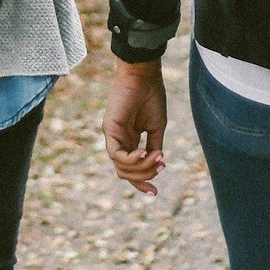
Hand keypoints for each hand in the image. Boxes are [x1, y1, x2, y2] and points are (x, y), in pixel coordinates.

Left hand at [102, 61, 167, 195]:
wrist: (145, 76)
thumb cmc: (151, 97)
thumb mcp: (156, 127)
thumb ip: (154, 147)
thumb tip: (157, 165)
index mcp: (130, 140)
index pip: (131, 168)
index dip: (142, 182)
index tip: (155, 192)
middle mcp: (119, 140)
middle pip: (125, 172)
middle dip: (144, 176)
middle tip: (160, 168)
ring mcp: (113, 136)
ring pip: (121, 167)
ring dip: (141, 168)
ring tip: (156, 159)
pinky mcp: (109, 129)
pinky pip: (116, 154)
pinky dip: (131, 159)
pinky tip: (144, 153)